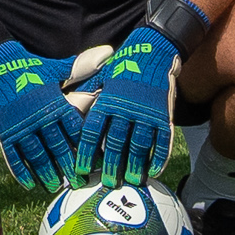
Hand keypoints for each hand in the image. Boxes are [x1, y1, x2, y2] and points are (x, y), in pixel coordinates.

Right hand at [0, 41, 80, 191]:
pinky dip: (21, 171)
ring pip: (37, 156)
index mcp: (56, 104)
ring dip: (47, 173)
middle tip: (78, 183)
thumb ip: (83, 67)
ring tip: (55, 186)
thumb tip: (109, 53)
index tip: (94, 162)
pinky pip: (14, 156)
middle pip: (58, 148)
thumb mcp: (58, 68)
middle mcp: (40, 118)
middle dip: (69, 168)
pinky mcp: (5, 132)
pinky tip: (29, 184)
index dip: (85, 148)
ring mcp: (21, 127)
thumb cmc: (32, 68)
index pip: (75, 131)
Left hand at [79, 26, 180, 184]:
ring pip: (139, 145)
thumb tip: (70, 112)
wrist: (153, 52)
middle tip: (107, 183)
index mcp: (106, 100)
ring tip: (131, 181)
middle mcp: (125, 108)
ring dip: (135, 166)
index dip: (84, 153)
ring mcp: (146, 113)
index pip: (91, 131)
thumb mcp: (101, 78)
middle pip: (116, 143)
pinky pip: (162, 141)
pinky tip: (153, 171)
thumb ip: (88, 96)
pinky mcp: (164, 115)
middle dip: (110, 165)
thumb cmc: (122, 67)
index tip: (79, 170)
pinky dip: (158, 157)